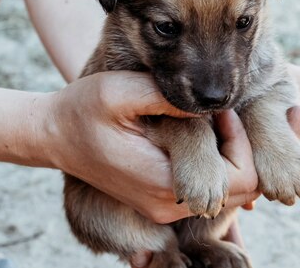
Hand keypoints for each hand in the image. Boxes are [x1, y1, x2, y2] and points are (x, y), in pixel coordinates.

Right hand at [41, 71, 258, 223]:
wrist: (55, 136)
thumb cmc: (84, 109)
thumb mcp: (118, 91)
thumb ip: (165, 97)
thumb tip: (208, 105)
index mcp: (164, 182)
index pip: (242, 179)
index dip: (243, 141)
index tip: (219, 110)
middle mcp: (170, 204)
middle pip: (243, 189)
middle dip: (244, 148)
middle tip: (219, 112)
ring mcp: (167, 208)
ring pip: (231, 191)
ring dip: (231, 155)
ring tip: (209, 119)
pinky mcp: (163, 202)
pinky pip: (212, 190)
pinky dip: (218, 163)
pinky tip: (200, 132)